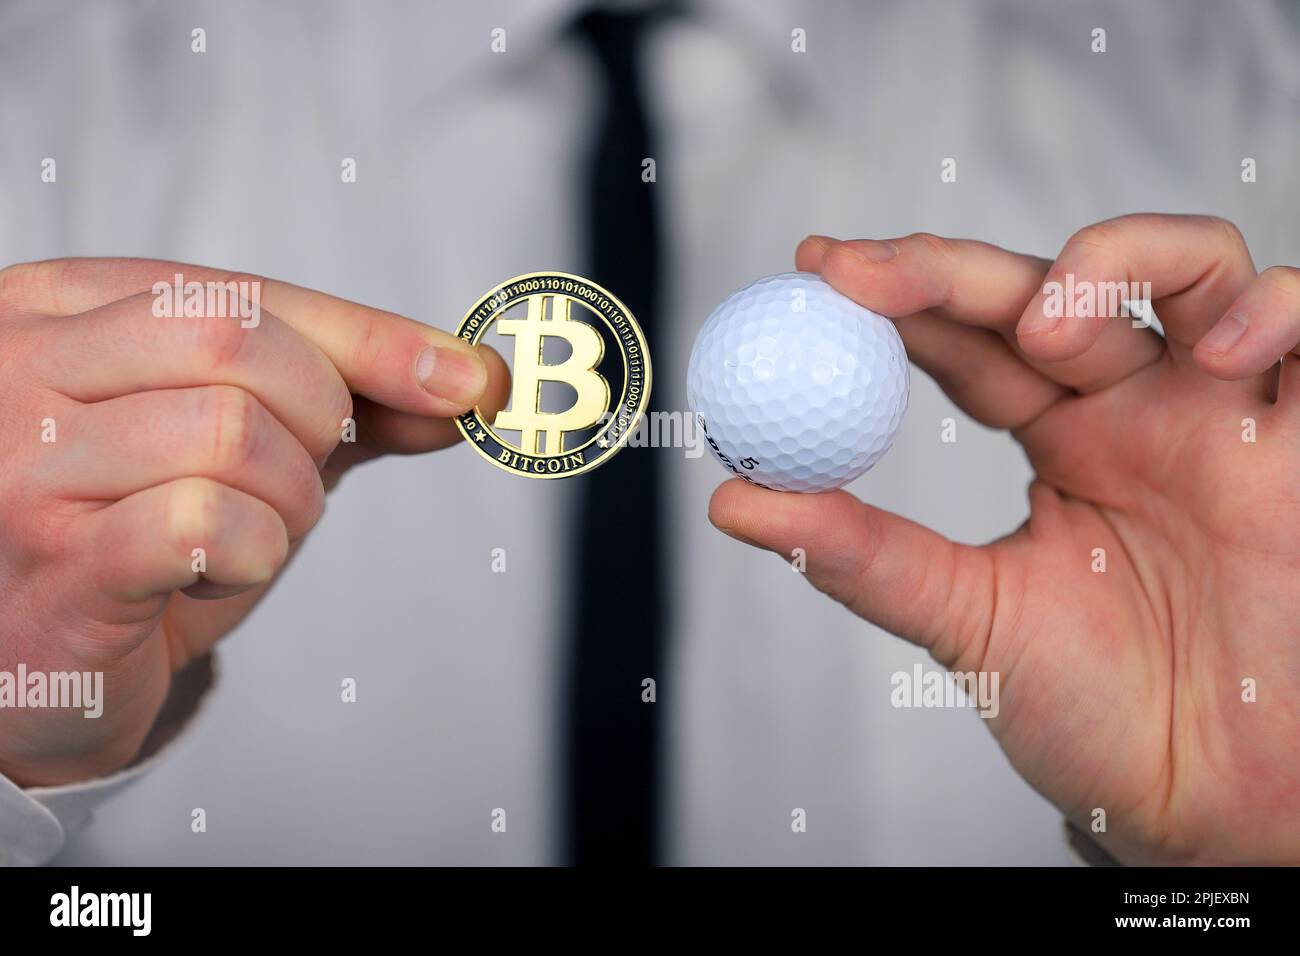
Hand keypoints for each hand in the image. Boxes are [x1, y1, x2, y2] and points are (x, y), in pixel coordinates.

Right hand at [0, 258, 507, 785]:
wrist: (39, 669)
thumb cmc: (135, 537)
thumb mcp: (238, 443)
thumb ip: (344, 399)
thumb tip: (467, 382)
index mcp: (61, 309)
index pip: (244, 293)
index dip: (371, 338)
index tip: (466, 378)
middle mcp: (24, 367)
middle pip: (236, 338)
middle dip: (317, 415)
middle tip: (302, 477)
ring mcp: (22, 466)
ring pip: (229, 429)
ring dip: (288, 497)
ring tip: (252, 534)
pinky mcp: (55, 566)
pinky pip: (202, 521)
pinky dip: (253, 550)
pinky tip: (220, 572)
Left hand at [710, 215, 1299, 863]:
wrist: (1215, 804)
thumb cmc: (1101, 715)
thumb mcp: (970, 622)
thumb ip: (862, 556)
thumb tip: (732, 503)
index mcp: (1061, 438)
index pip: (970, 341)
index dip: (898, 297)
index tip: (813, 271)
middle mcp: (1140, 406)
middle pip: (1048, 289)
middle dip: (954, 269)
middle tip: (865, 275)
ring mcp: (1230, 410)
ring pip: (1188, 269)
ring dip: (1112, 262)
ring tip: (1045, 324)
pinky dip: (1274, 307)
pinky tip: (1224, 343)